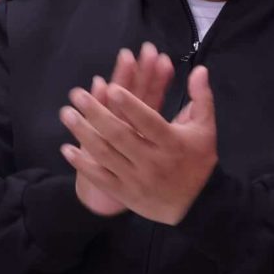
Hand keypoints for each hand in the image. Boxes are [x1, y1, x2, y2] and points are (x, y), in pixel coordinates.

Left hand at [58, 44, 219, 225]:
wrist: (197, 204)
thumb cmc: (199, 161)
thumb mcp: (206, 128)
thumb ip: (201, 97)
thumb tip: (199, 69)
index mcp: (172, 142)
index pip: (148, 121)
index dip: (130, 105)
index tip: (111, 87)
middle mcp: (152, 160)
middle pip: (120, 135)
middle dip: (96, 113)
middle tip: (77, 95)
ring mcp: (136, 178)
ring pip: (105, 154)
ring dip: (83, 133)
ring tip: (67, 114)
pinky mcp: (124, 192)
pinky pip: (100, 177)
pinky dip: (82, 163)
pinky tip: (67, 149)